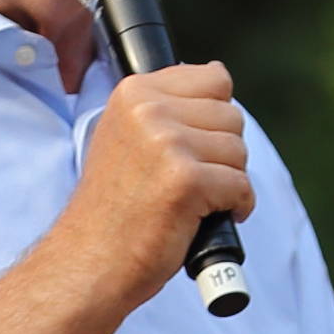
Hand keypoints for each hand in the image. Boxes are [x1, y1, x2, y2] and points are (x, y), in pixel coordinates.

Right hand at [53, 58, 252, 296]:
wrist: (91, 259)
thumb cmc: (115, 207)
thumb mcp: (127, 135)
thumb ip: (166, 105)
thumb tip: (219, 74)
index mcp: (134, 92)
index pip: (214, 78)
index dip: (214, 118)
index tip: (190, 148)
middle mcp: (148, 109)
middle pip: (232, 117)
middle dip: (222, 154)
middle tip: (187, 181)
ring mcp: (167, 143)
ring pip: (239, 152)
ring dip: (227, 182)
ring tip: (192, 200)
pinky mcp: (186, 180)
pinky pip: (242, 186)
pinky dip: (236, 207)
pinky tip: (204, 218)